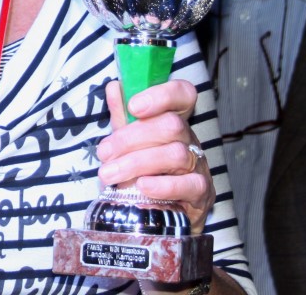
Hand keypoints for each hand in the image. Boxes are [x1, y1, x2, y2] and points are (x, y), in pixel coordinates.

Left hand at [96, 79, 214, 231]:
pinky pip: (189, 184)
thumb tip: (115, 86)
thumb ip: (123, 118)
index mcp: (173, 122)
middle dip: (131, 138)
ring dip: (136, 163)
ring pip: (176, 154)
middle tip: (104, 153)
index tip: (134, 106)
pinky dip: (163, 185)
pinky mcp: (202, 194)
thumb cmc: (140, 175)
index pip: (183, 95)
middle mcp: (190, 141)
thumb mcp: (128, 145)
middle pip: (171, 126)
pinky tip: (142, 186)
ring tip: (109, 174)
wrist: (154, 219)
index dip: (162, 95)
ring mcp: (199, 167)